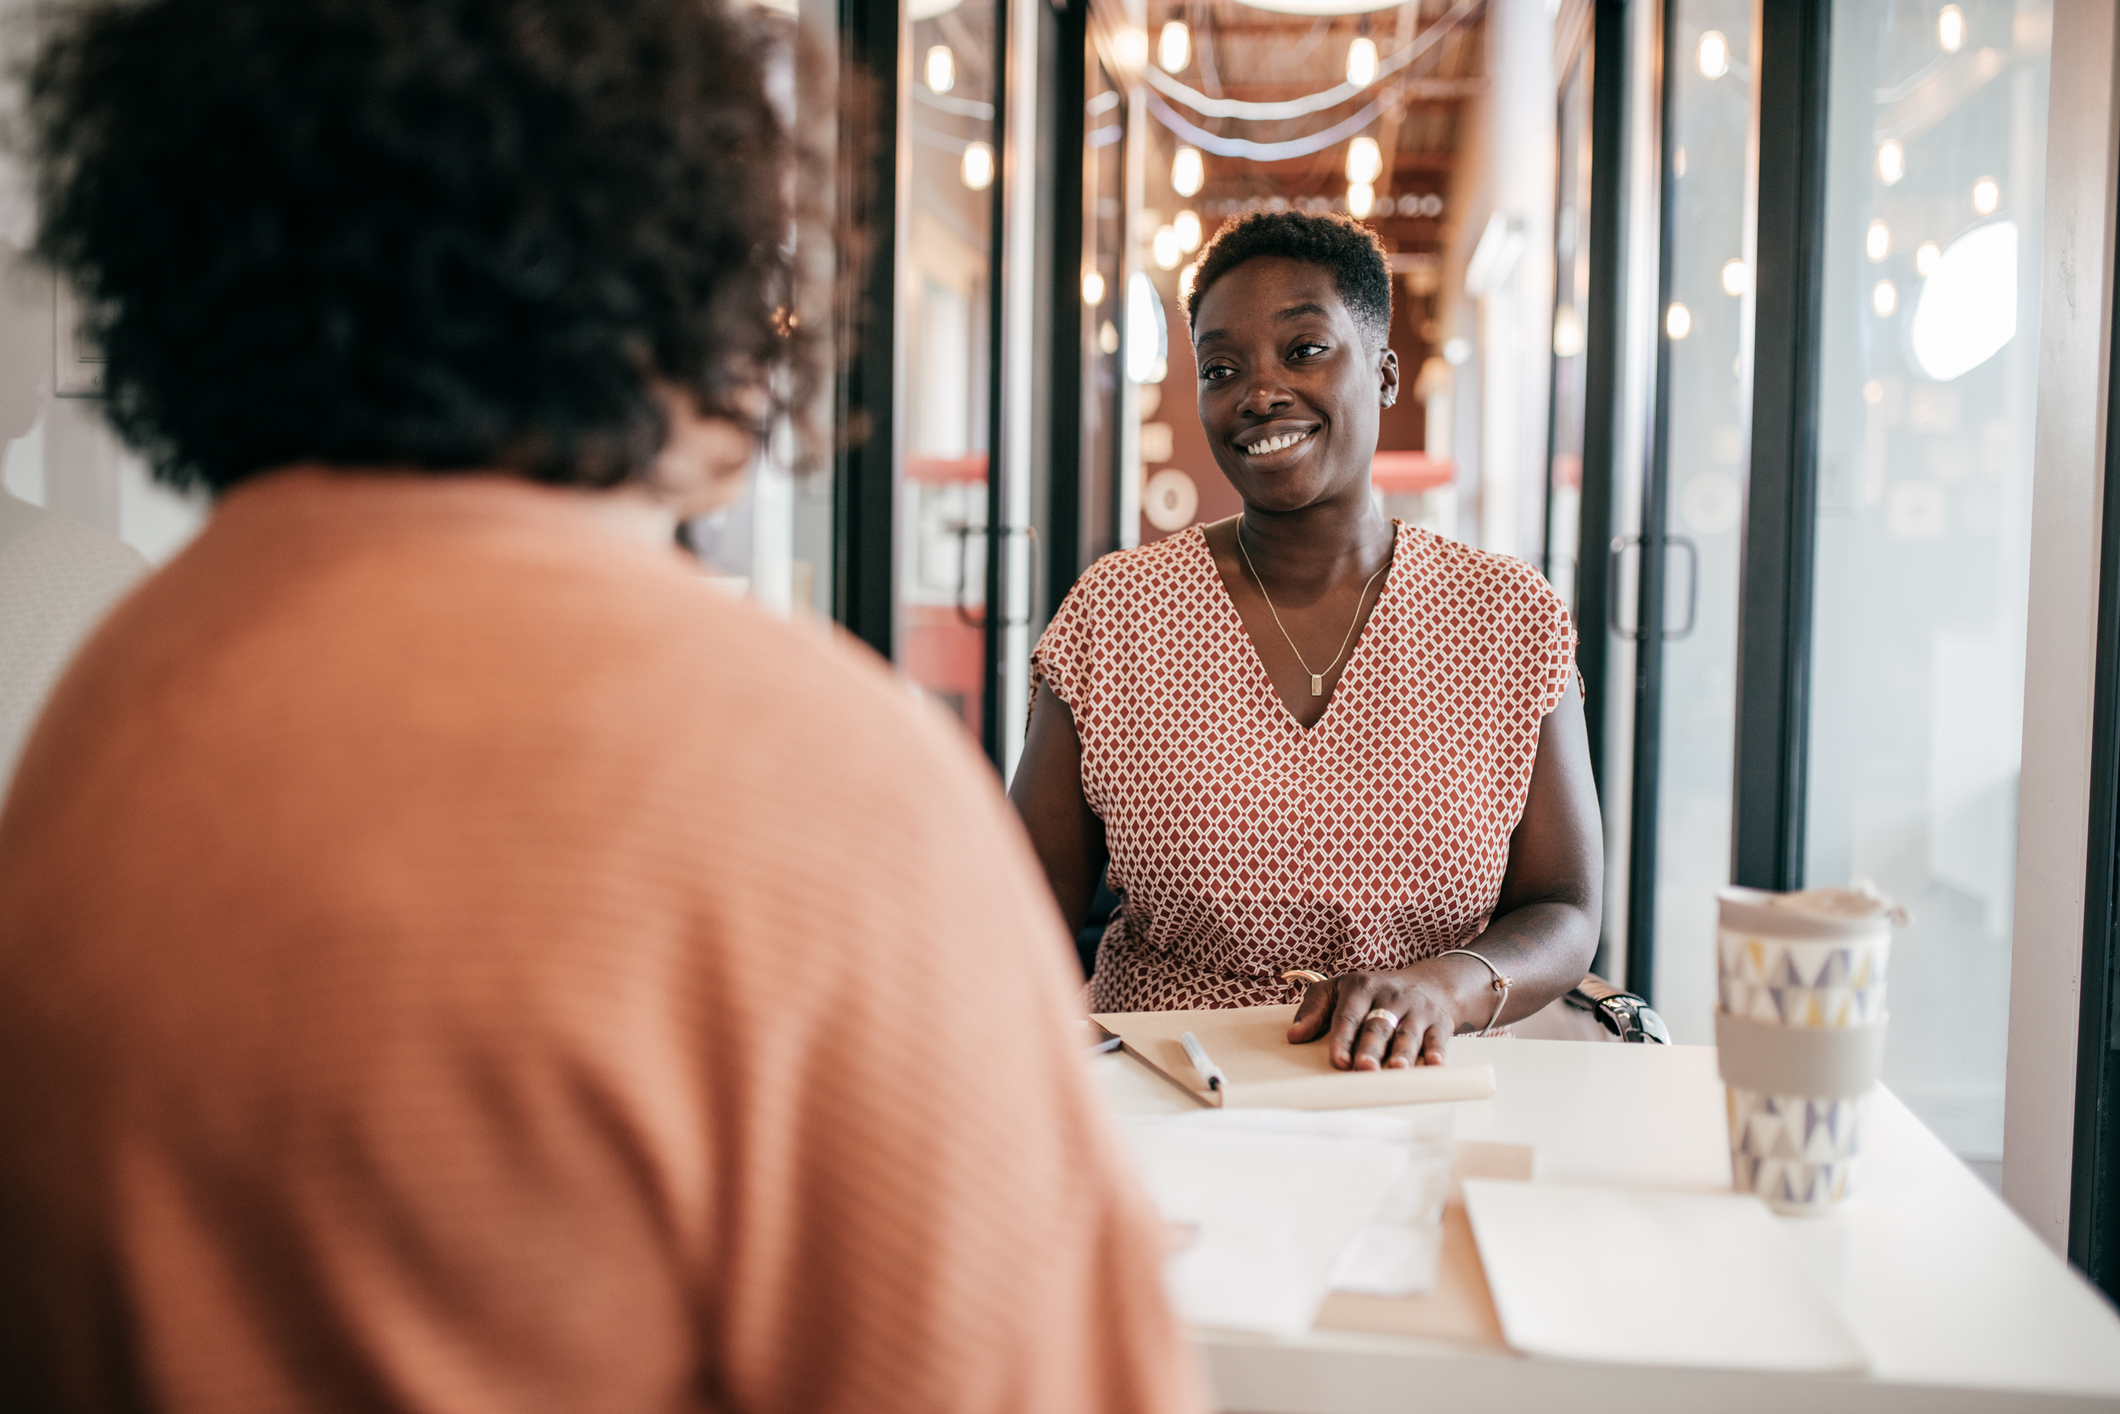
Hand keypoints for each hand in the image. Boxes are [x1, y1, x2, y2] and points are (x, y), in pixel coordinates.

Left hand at [1286, 966, 1461, 1069]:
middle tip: (1364, 1068)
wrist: (1432, 982)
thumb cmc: (1374, 992)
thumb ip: (1314, 1009)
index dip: (1342, 1038)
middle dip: (1371, 1048)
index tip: (1338, 1061)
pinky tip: (1435, 1066)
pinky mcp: (1439, 1022)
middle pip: (1378, 1026)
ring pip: (1407, 1034)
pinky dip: (1438, 1052)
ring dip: (1403, 1053)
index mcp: (1360, 988)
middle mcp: (1389, 996)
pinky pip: (1438, 1038)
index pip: (1348, 1015)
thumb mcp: (1340, 989)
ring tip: (1396, 1070)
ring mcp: (1416, 1009)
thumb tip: (1293, 1036)